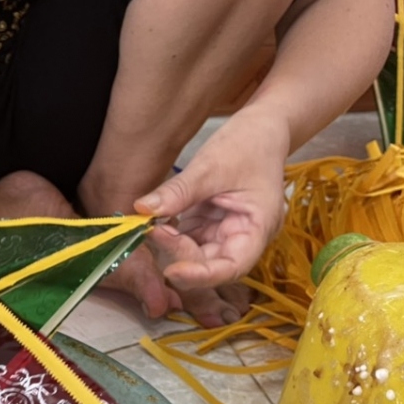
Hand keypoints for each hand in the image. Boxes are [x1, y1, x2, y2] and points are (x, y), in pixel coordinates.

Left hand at [133, 106, 289, 324]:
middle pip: (210, 264)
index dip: (202, 276)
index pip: (232, 267)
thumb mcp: (210, 166)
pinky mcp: (211, 226)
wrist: (261, 127)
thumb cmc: (248, 144)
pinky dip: (172, 234)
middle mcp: (244, 238)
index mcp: (258, 228)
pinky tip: (157, 222)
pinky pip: (189, 239)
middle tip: (153, 230)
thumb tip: (142, 210)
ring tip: (152, 224)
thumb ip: (178, 192)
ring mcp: (226, 233)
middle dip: (180, 254)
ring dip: (173, 245)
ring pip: (196, 255)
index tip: (172, 271)